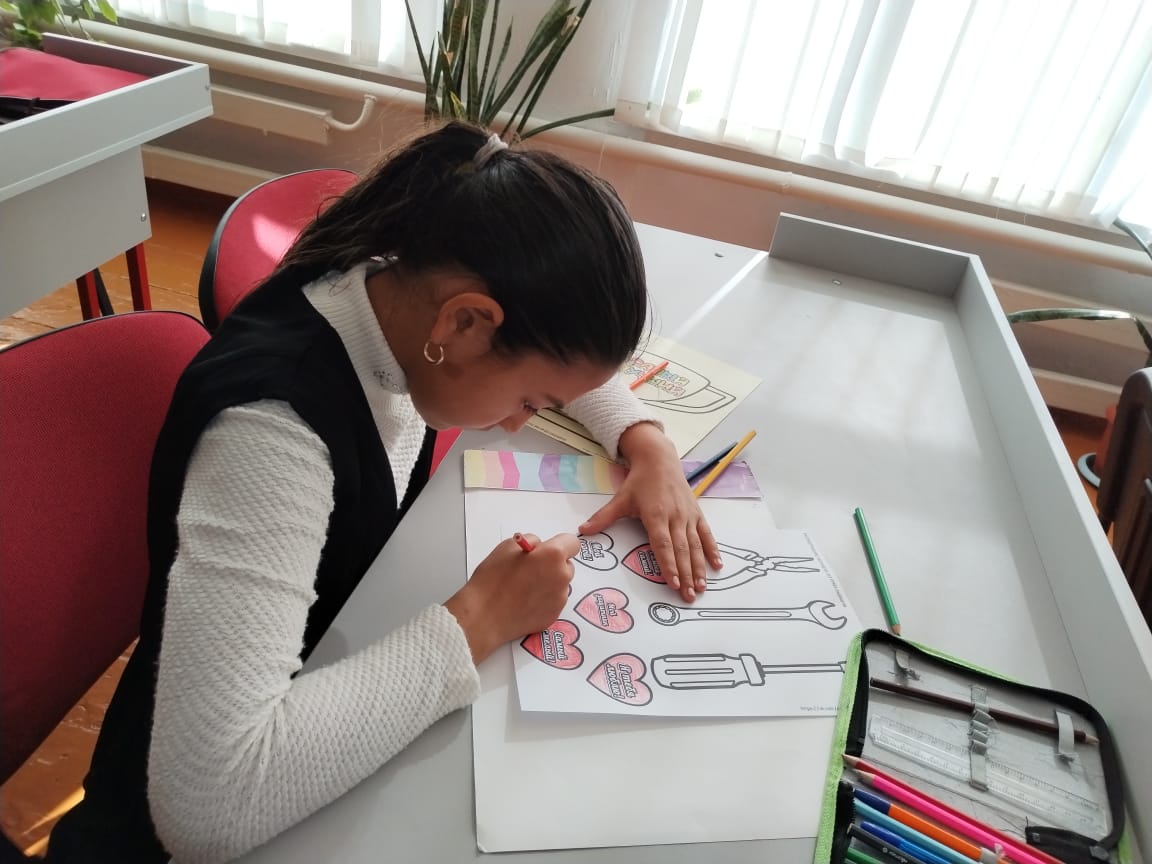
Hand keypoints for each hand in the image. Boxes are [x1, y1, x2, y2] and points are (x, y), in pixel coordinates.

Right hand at [445, 532, 578, 663]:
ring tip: (524, 587)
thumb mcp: (508, 546)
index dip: (560, 544)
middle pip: (567, 565)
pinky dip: (544, 599)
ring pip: (560, 584)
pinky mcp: (554, 615)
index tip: (548, 549)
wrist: (484, 616)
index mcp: (553, 555)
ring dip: (549, 582)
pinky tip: (525, 601)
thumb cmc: (492, 579)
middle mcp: (562, 577)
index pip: (572, 543)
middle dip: (553, 564)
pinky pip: (554, 601)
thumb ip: (531, 542)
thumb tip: (539, 547)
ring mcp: (560, 598)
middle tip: (531, 569)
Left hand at [580, 423, 720, 602]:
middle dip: (685, 575)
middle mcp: (675, 516)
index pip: (663, 544)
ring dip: (699, 568)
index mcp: (656, 514)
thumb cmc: (639, 481)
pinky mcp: (697, 513)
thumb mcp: (621, 498)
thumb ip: (604, 517)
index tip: (672, 583)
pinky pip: (706, 534)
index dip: (668, 564)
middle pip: (681, 550)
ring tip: (701, 587)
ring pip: (695, 545)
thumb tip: (583, 531)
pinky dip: (713, 550)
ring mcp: (688, 515)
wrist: (659, 459)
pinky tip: (717, 566)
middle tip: (688, 596)